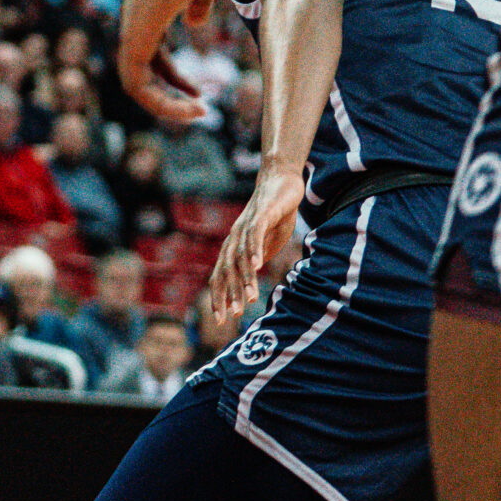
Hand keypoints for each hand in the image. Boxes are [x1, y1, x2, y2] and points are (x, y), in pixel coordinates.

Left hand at [116, 0, 225, 126]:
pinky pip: (136, 83)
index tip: (201, 93)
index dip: (175, 79)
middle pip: (142, 73)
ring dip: (165, 106)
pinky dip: (159, 102)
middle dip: (169, 96)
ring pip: (135, 84)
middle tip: (199, 110)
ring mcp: (132, 27)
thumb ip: (198, 4)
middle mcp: (135, 21)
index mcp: (149, 10)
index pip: (154, 56)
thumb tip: (194, 24)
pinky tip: (190, 107)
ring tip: (197, 114)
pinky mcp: (136, 34)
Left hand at [208, 167, 300, 325]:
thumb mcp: (269, 241)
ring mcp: (245, 225)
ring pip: (240, 256)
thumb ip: (260, 257)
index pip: (221, 275)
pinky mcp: (260, 214)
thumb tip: (253, 275)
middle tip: (234, 316)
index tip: (221, 321)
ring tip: (250, 299)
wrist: (281, 180)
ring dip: (245, 279)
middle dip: (230, 294)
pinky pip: (254, 234)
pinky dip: (254, 250)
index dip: (220, 297)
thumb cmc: (275, 213)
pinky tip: (257, 266)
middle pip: (227, 270)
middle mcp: (235, 237)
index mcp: (235, 246)